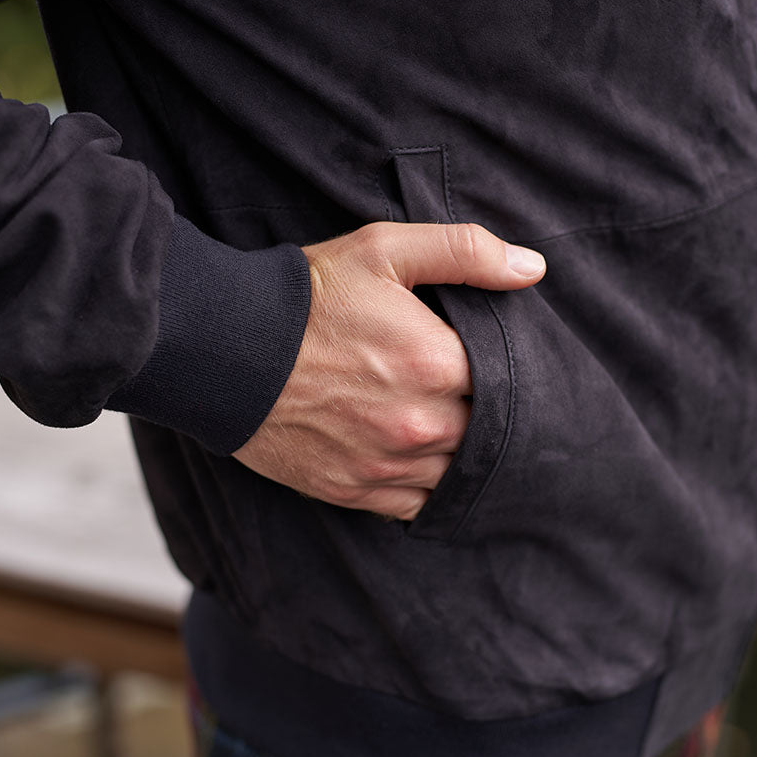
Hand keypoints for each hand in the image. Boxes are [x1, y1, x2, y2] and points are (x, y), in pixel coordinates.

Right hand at [233, 221, 544, 519]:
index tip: (483, 360)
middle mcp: (419, 423)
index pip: (506, 381)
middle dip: (481, 413)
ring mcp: (387, 463)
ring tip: (439, 424)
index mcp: (436, 363)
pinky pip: (416, 505)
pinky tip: (415, 460)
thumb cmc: (306, 297)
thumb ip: (465, 253)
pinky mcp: (354, 491)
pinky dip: (423, 487)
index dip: (501, 371)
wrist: (224, 349)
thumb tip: (532, 269)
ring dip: (455, 453)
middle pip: (485, 433)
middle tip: (463, 393)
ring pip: (455, 474)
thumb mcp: (384, 251)